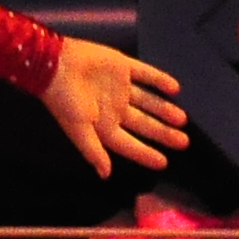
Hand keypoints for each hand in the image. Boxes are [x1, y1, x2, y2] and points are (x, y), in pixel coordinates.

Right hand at [42, 40, 189, 178]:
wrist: (54, 63)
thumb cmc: (64, 100)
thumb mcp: (78, 129)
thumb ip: (93, 151)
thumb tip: (105, 175)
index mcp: (103, 125)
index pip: (129, 144)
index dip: (146, 154)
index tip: (164, 163)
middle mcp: (115, 108)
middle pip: (144, 124)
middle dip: (163, 133)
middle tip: (184, 142)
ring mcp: (120, 87)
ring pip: (148, 101)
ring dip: (164, 109)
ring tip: (182, 119)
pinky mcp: (122, 66)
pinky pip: (146, 75)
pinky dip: (160, 80)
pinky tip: (174, 89)